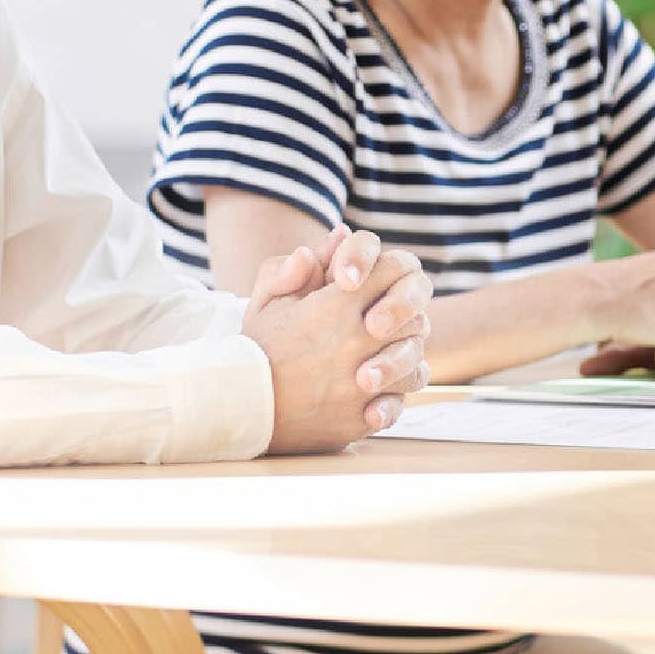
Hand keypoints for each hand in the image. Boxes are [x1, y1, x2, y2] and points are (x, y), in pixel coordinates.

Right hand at [242, 228, 432, 454]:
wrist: (239, 411)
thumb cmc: (256, 350)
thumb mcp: (269, 301)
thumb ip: (304, 265)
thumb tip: (339, 235)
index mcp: (337, 306)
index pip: (396, 270)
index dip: (394, 271)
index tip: (382, 283)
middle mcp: (356, 342)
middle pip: (415, 316)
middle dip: (405, 316)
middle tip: (386, 323)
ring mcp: (362, 382)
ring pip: (414, 361)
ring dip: (404, 357)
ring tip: (383, 358)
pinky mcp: (361, 417)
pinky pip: (400, 401)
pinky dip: (394, 395)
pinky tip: (377, 391)